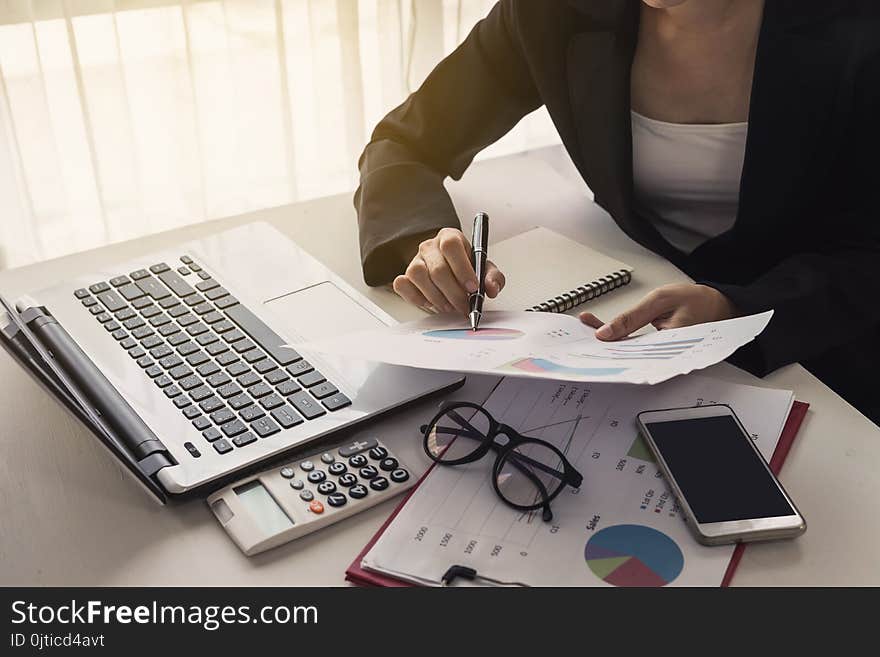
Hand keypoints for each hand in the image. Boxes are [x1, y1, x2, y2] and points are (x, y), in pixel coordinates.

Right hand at [392, 228, 505, 313]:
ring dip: (436, 297)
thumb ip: (494, 278)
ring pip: (418, 276)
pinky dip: (416, 297)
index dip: (462, 268)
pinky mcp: (405, 276)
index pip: (451, 245)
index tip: (473, 288)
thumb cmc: (467, 271)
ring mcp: (415, 260)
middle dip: (454, 293)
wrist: (453, 277)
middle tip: (464, 306)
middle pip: (437, 268)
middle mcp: (430, 246)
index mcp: (450, 237)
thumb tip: (491, 288)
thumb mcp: (486, 271)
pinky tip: (430, 302)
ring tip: (449, 306)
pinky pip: (402, 285)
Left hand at [579, 284, 737, 339]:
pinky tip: (607, 332)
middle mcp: (663, 356)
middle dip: (604, 343)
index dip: (607, 344)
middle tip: (583, 334)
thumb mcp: (660, 300)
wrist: (717, 305)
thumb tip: (605, 333)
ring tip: (589, 330)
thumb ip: (632, 317)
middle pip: (625, 354)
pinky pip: (635, 347)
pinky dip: (621, 338)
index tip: (590, 335)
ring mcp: (660, 354)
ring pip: (628, 351)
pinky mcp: (656, 349)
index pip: (629, 351)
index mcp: (668, 345)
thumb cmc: (696, 301)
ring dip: (610, 340)